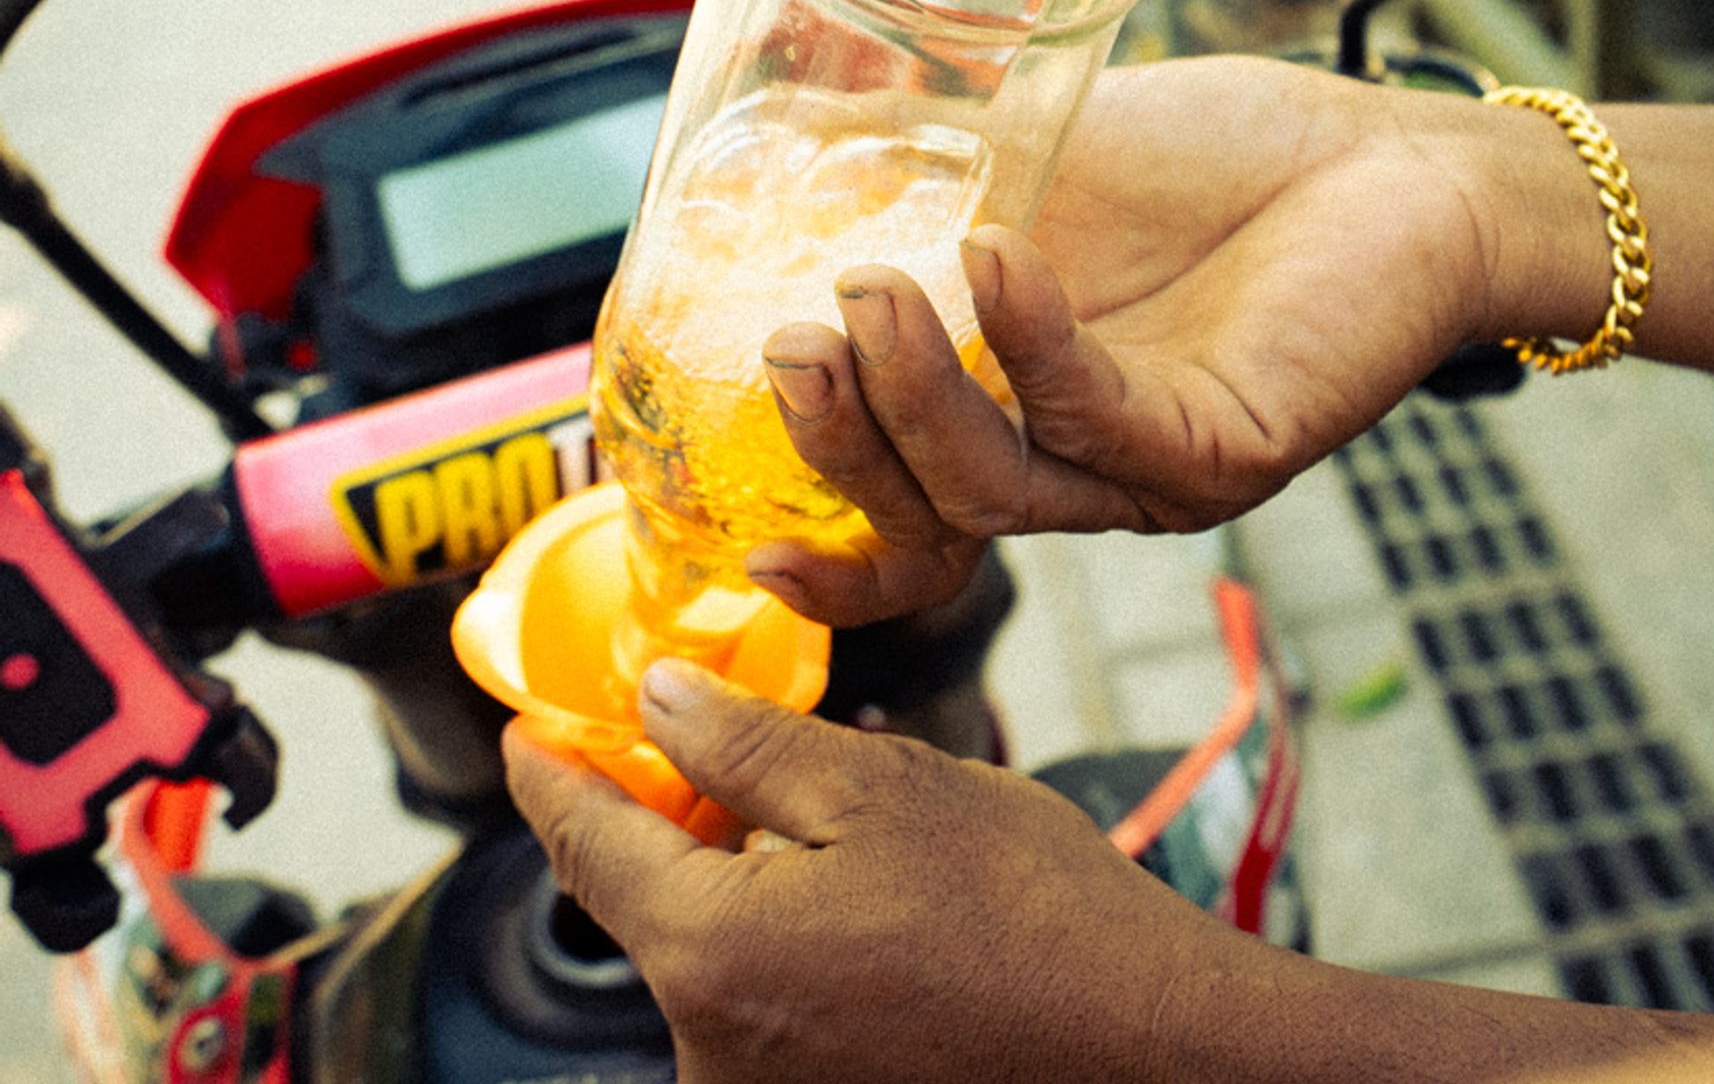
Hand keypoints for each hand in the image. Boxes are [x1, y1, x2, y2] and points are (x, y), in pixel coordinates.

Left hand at [504, 659, 1275, 1083]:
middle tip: (698, 742)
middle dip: (666, 820)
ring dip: (734, 886)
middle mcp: (709, 1049)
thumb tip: (657, 702)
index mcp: (711, 954)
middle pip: (648, 907)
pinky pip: (760, 1009)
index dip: (552, 776)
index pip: (588, 846)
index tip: (528, 732)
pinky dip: (779, 944)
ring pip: (710, 958)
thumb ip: (749, 746)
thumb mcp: (885, 788)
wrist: (1147, 1047)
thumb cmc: (1032, 913)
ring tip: (825, 827)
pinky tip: (859, 903)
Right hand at [745, 55, 1512, 624]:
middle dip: (834, 442)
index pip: (893, 511)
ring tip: (870, 286)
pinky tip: (999, 256)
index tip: (724, 519)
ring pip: (990, 487)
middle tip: (789, 341)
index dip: (809, 534)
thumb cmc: (1225, 167)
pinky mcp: (1223, 450)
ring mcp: (1144, 471)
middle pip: (918, 514)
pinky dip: (1034, 342)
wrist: (1393, 164)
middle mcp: (1071, 466)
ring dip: (914, 395)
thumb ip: (919, 177)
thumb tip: (766, 140)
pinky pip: (1101, 422)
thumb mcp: (1041, 165)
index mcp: (1012, 416)